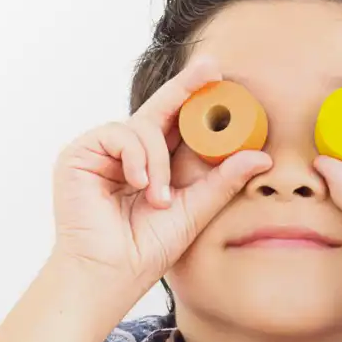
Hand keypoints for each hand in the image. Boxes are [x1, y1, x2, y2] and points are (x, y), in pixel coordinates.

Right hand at [51, 58, 271, 294]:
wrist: (111, 273)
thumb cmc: (147, 248)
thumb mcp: (196, 209)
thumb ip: (224, 181)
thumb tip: (262, 157)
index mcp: (154, 162)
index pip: (178, 123)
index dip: (195, 97)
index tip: (219, 74)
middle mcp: (127, 152)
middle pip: (159, 109)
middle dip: (185, 87)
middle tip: (211, 67)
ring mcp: (102, 151)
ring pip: (143, 127)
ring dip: (159, 161)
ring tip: (159, 198)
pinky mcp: (79, 154)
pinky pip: (119, 134)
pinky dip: (137, 158)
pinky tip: (140, 185)